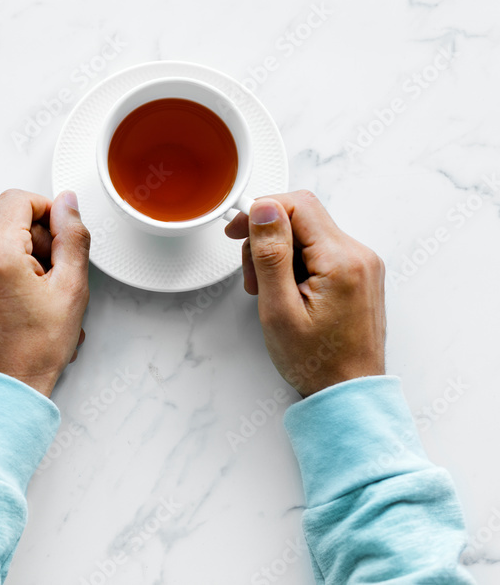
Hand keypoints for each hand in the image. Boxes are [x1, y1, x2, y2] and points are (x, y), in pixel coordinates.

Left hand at [0, 189, 90, 396]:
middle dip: (38, 241)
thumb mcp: (71, 289)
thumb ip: (72, 237)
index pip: (17, 200)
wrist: (3, 391)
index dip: (45, 209)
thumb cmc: (35, 350)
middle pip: (8, 223)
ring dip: (24, 259)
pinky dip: (6, 273)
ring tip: (39, 296)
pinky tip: (23, 303)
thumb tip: (67, 203)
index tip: (59, 233)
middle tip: (55, 277)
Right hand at [224, 190, 385, 397]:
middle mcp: (359, 255)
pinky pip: (320, 252)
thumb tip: (265, 208)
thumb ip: (271, 254)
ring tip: (269, 293)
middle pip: (302, 218)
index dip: (261, 211)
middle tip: (253, 278)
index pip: (298, 205)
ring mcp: (362, 264)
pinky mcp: (358, 274)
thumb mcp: (279, 309)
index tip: (236, 231)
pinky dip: (296, 265)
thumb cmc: (316, 362)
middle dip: (267, 240)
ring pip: (308, 235)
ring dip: (279, 255)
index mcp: (342, 261)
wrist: (349, 393)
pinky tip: (286, 293)